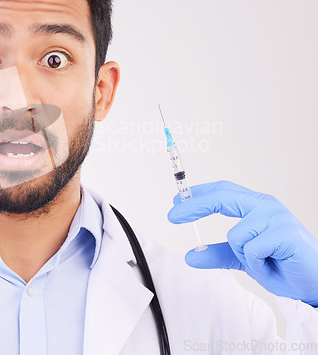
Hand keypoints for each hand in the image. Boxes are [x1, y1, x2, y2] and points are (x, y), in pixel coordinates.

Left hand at [167, 180, 317, 306]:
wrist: (315, 284)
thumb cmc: (281, 266)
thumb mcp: (243, 259)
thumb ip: (218, 254)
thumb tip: (191, 255)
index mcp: (255, 206)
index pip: (222, 191)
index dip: (198, 194)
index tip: (176, 201)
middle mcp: (265, 206)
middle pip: (223, 196)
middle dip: (195, 205)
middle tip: (173, 215)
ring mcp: (276, 218)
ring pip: (235, 233)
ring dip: (243, 256)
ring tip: (262, 263)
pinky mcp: (285, 233)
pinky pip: (250, 249)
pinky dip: (256, 264)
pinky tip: (272, 265)